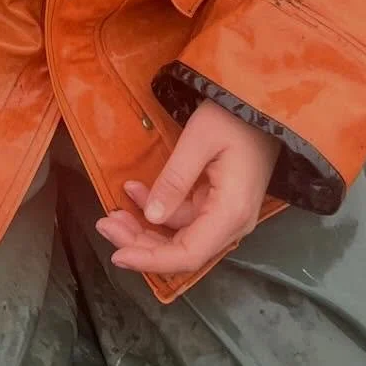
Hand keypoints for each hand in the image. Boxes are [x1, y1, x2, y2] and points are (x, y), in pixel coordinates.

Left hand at [95, 99, 279, 277]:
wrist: (261, 105)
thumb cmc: (231, 118)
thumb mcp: (197, 141)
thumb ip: (174, 180)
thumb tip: (151, 216)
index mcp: (230, 213)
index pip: (188, 255)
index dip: (151, 260)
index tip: (117, 255)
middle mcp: (231, 224)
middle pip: (181, 250)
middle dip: (140, 243)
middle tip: (104, 225)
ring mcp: (226, 216)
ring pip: (180, 236)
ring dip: (145, 227)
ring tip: (113, 212)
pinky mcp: (219, 205)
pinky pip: (185, 217)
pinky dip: (159, 209)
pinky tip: (135, 191)